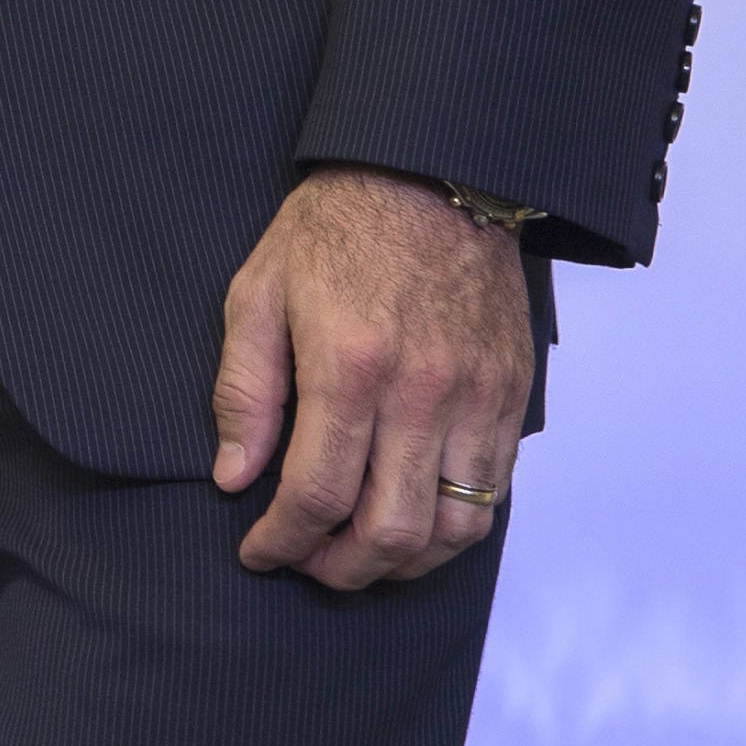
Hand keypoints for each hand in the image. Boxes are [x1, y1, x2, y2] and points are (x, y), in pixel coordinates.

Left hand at [211, 164, 532, 587]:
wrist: (430, 176)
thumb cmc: (333, 231)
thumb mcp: (258, 293)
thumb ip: (245, 392)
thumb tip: (233, 478)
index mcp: (348, 366)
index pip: (317, 493)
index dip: (283, 541)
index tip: (258, 553)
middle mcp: (421, 394)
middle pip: (390, 530)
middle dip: (339, 569)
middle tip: (305, 566)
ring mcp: (476, 400)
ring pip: (453, 528)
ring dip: (402, 563)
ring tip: (358, 557)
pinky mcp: (511, 398)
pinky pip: (493, 494)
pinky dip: (452, 528)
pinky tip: (412, 521)